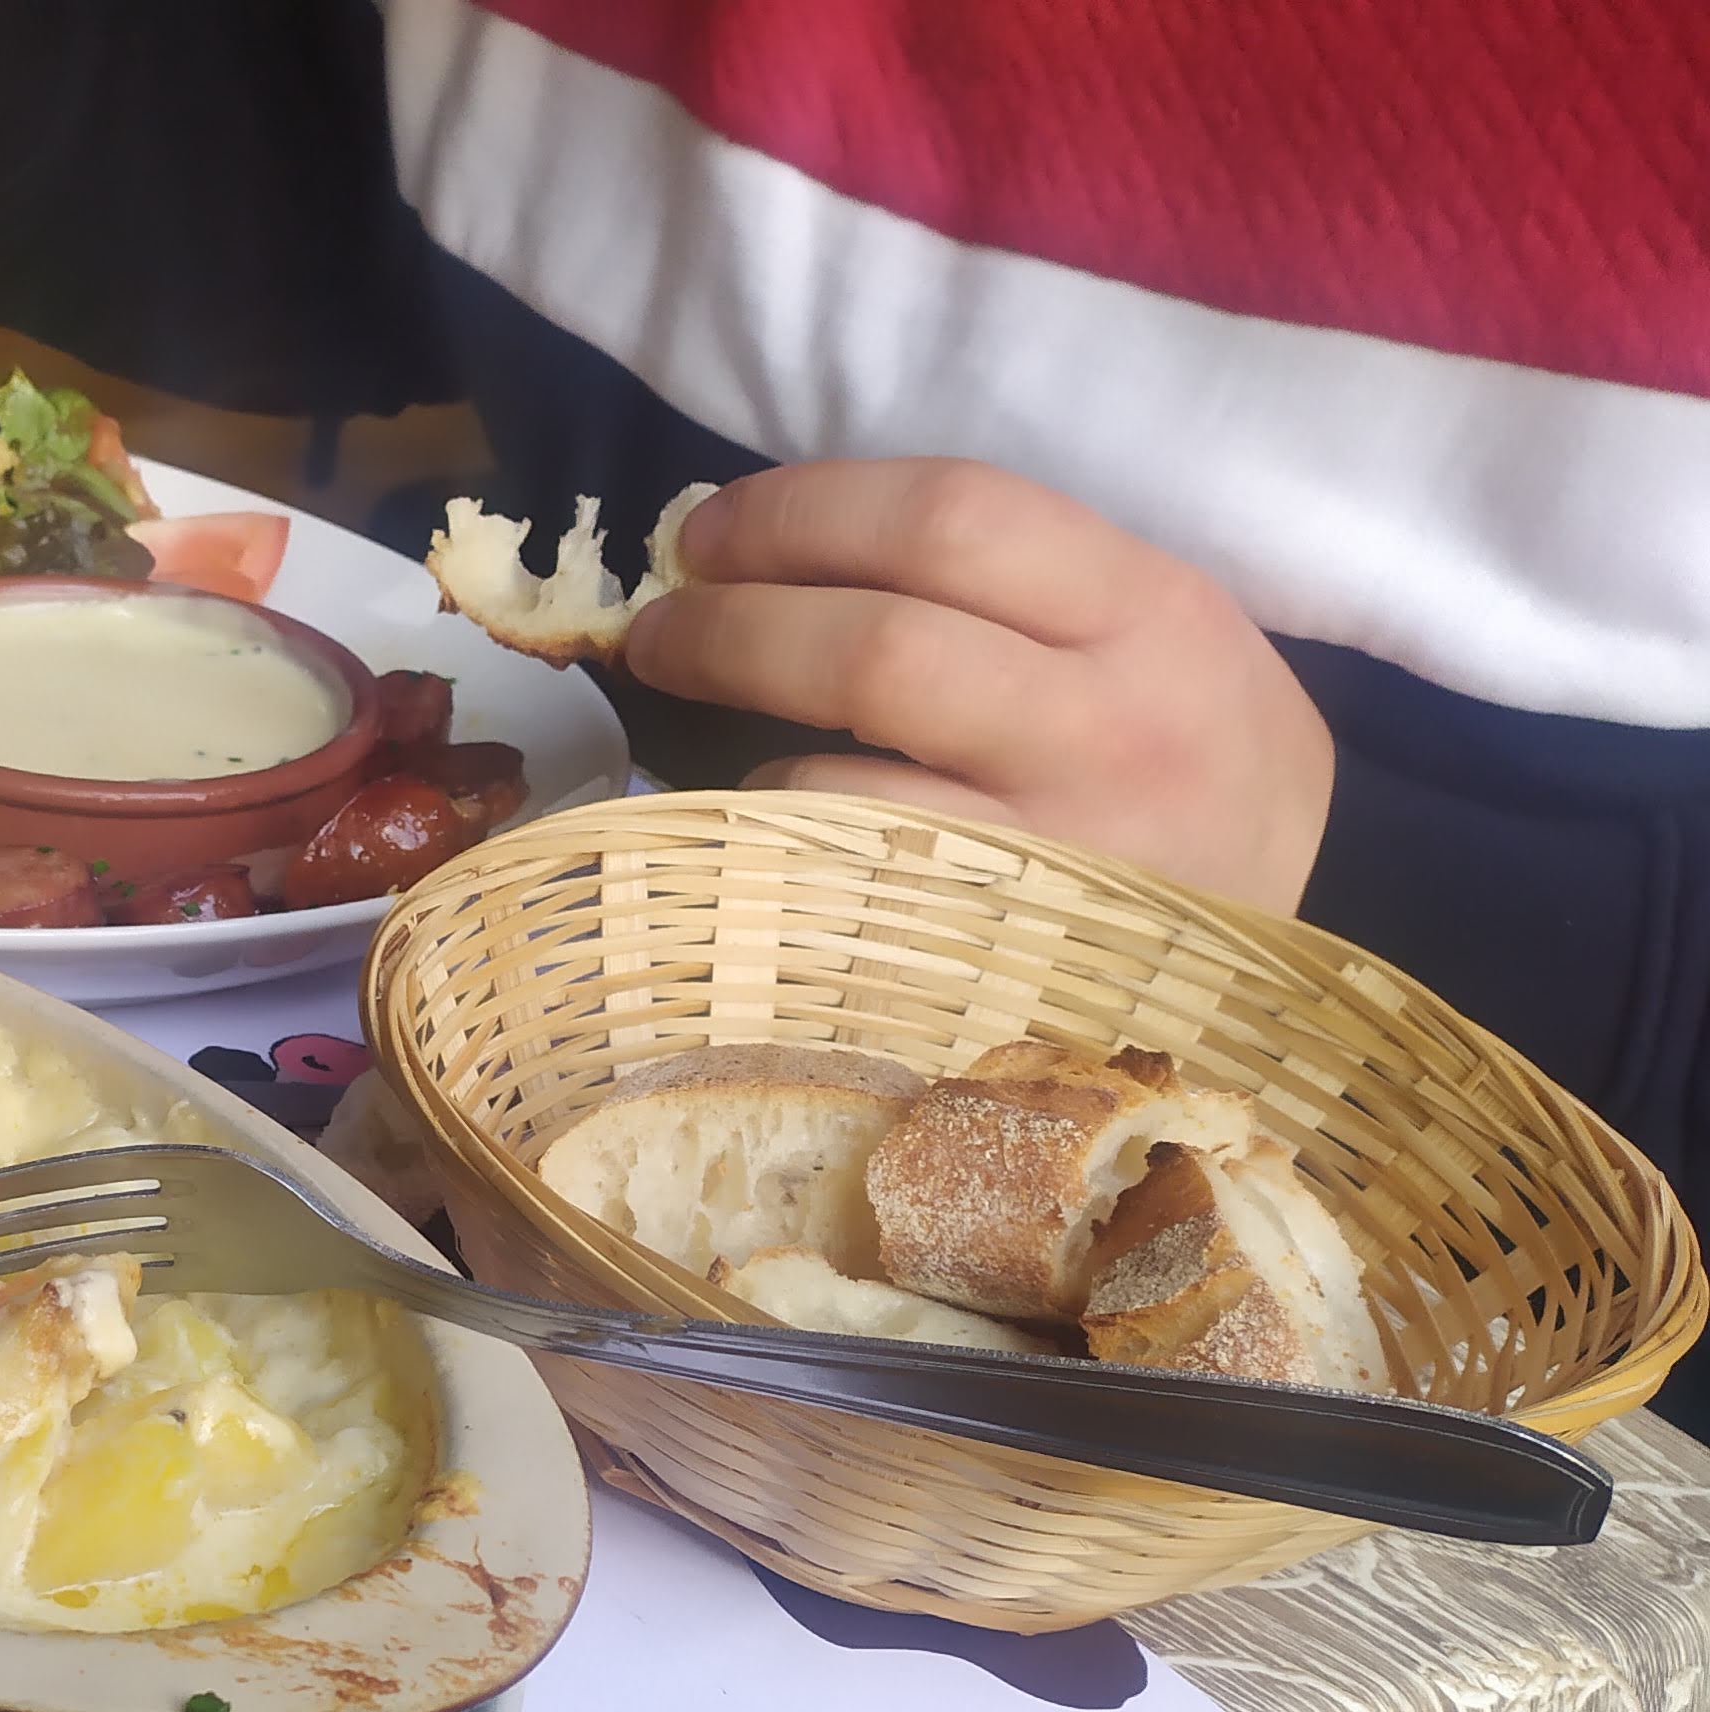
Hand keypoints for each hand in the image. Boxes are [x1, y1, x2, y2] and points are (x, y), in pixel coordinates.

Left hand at [622, 459, 1332, 912]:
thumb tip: (786, 546)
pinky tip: (766, 826)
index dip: (801, 510)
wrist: (1294, 939)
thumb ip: (1012, 582)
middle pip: (880, 645)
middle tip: (660, 628)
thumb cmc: (1192, 759)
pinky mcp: (1008, 958)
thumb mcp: (1156, 636)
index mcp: (1151, 608)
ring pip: (848, 779)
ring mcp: (1062, 855)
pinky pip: (849, 889)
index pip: (953, 516)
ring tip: (695, 717)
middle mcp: (1115, 724)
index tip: (709, 532)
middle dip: (733, 621)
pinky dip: (778, 841)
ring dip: (739, 737)